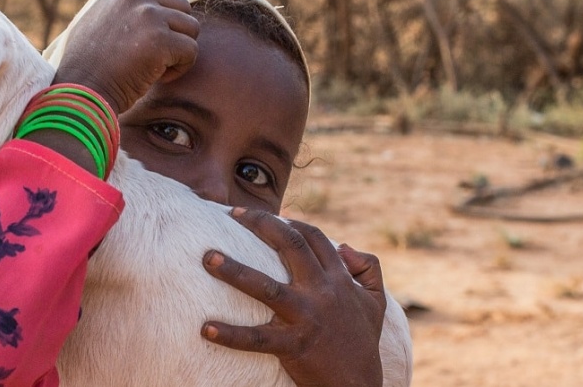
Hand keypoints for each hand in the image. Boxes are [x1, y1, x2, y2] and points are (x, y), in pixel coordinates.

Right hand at [51, 0, 199, 111]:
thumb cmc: (88, 72)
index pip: (163, 1)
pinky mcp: (160, 40)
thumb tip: (150, 22)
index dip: (162, 29)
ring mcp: (149, 17)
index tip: (143, 50)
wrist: (80, 92)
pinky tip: (158, 78)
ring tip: (157, 70)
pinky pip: (192, 51)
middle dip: (177, 37)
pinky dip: (181, 69)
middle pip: (183, 10)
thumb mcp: (98, 29)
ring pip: (192, 29)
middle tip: (156, 60)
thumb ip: (122, 17)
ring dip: (180, 52)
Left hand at [201, 208, 387, 386]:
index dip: (290, 222)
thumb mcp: (377, 302)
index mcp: (339, 280)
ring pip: (266, 286)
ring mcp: (306, 317)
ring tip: (208, 258)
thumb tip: (344, 246)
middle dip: (260, 224)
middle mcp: (323, 292)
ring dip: (235, 271)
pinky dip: (230, 335)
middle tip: (231, 213)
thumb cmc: (364, 341)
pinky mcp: (293, 345)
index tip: (269, 215)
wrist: (359, 384)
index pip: (314, 238)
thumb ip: (368, 268)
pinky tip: (205, 329)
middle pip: (290, 245)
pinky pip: (256, 338)